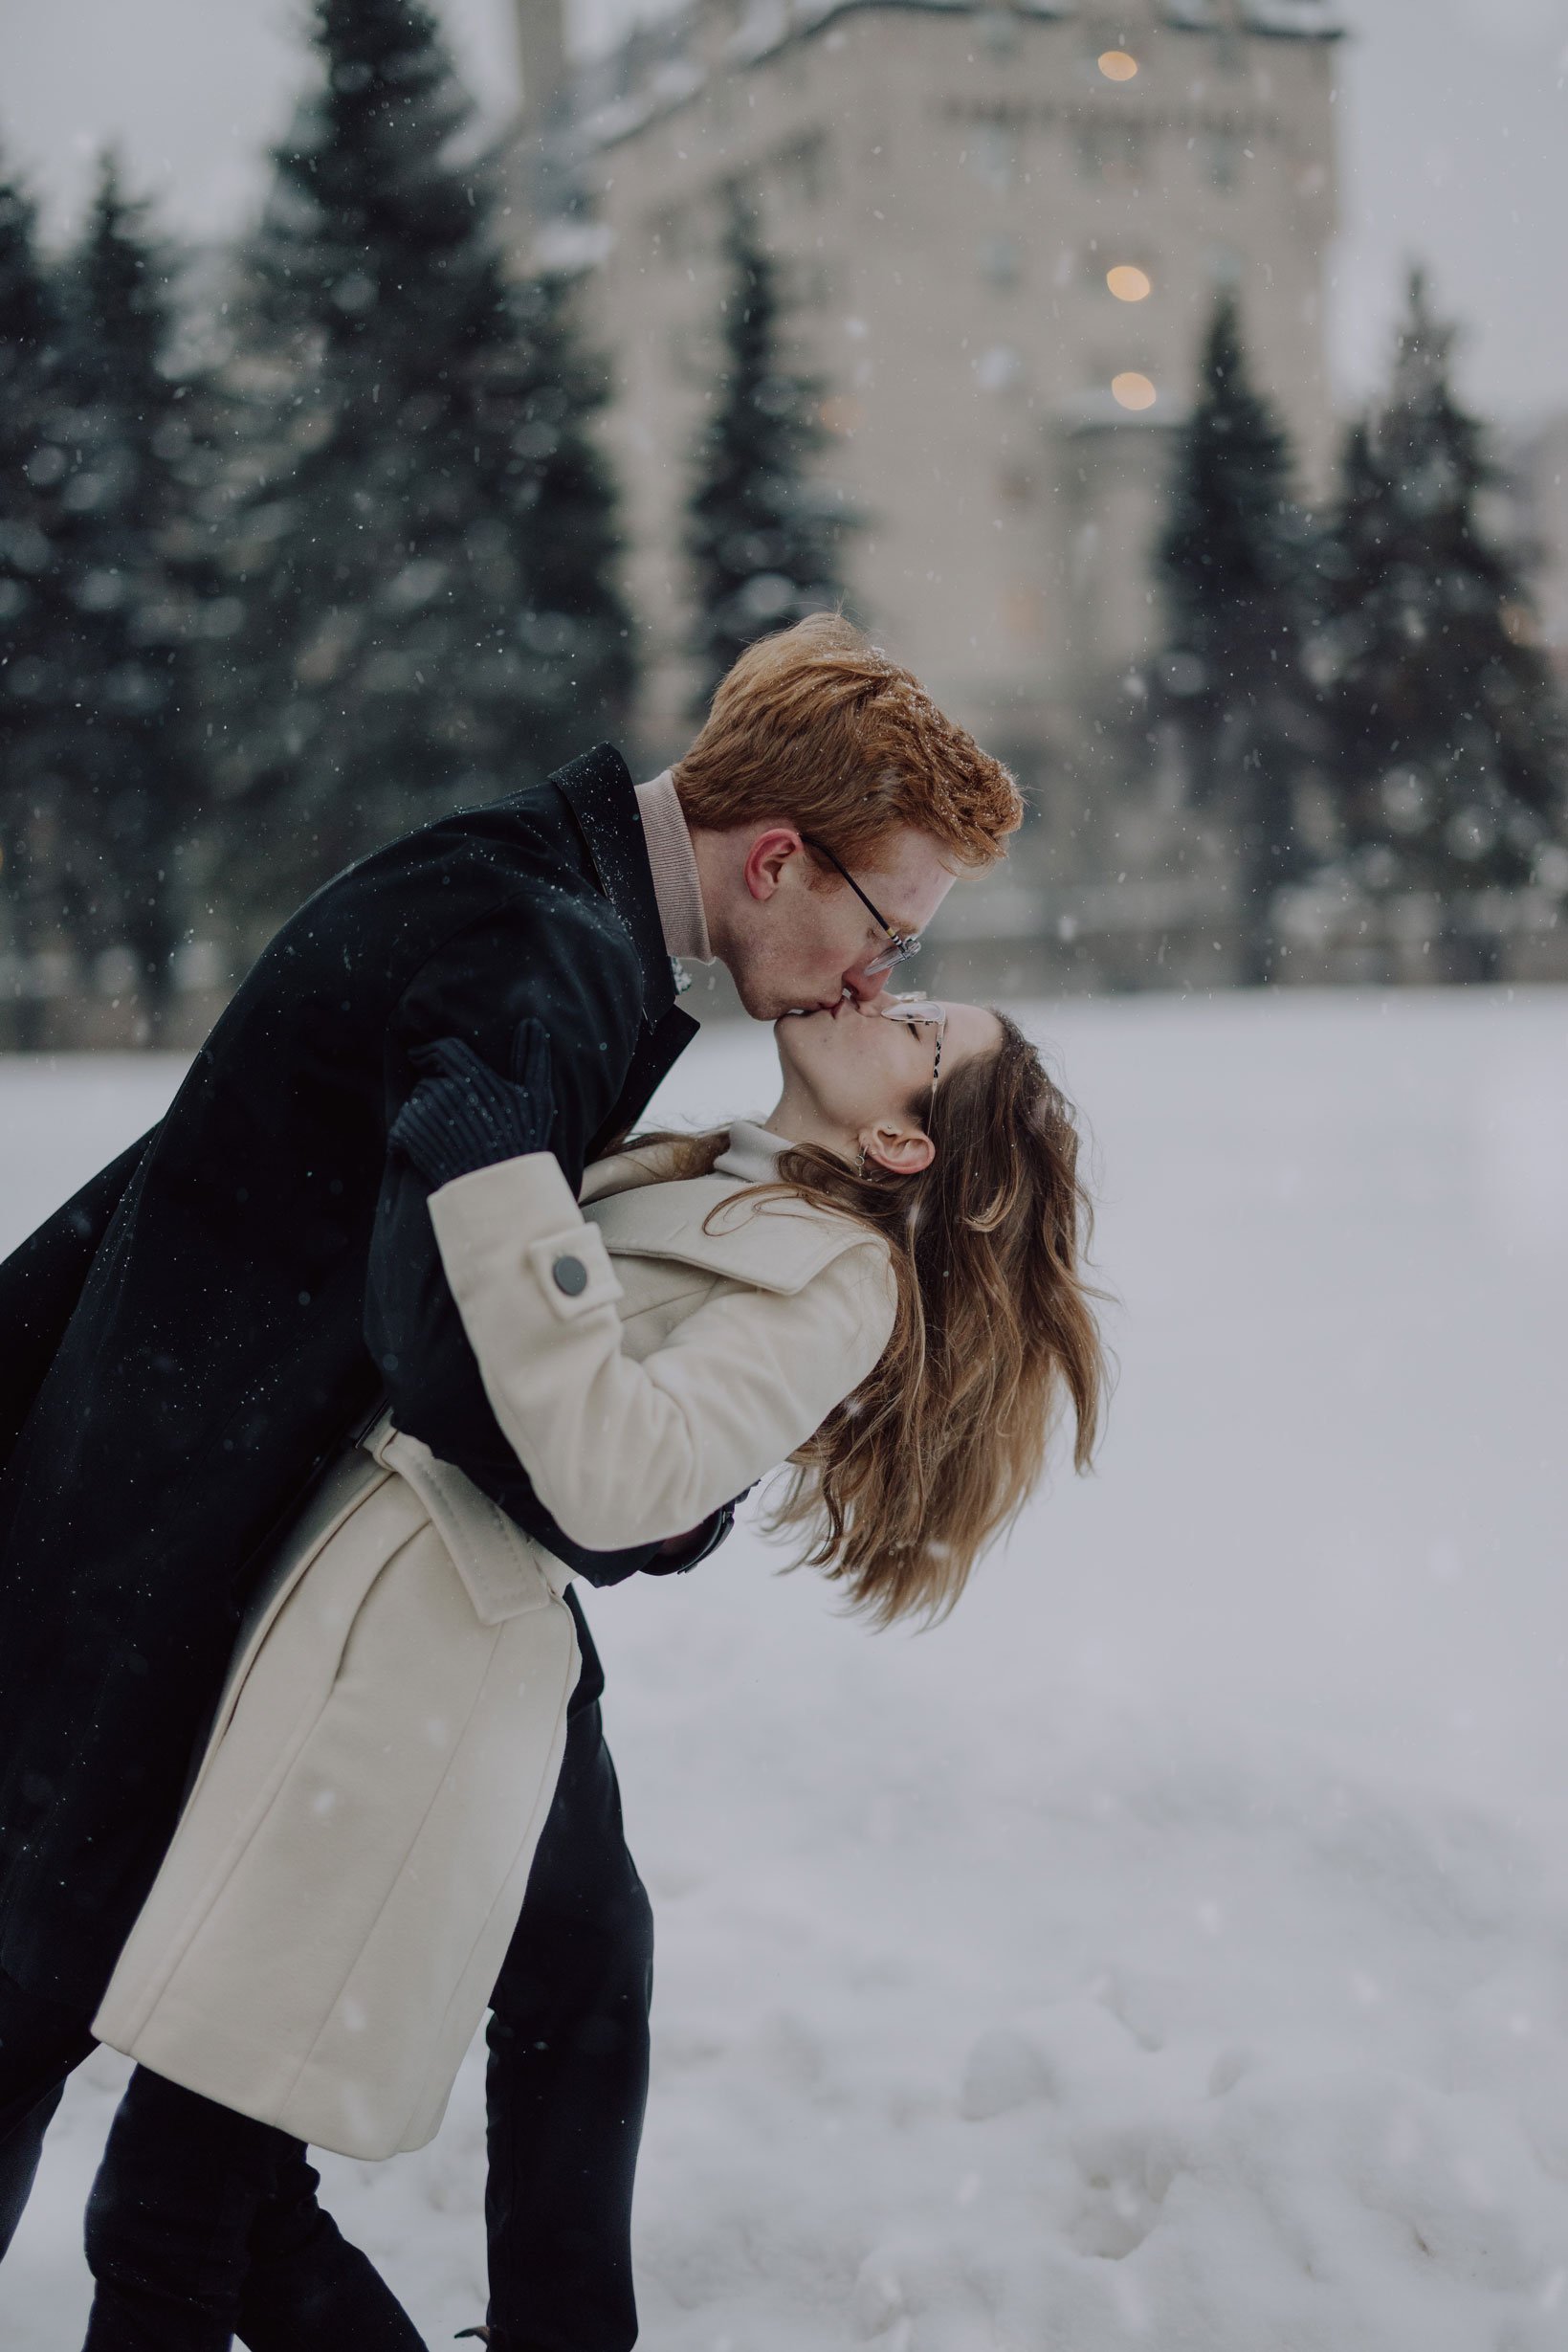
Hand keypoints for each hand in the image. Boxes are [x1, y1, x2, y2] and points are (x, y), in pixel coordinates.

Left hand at [389, 1022, 554, 1190]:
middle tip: (452, 1120)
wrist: (498, 1185)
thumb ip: (532, 1058)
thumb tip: (533, 1022)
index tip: (420, 1055)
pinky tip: (424, 1152)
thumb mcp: (536, 1098)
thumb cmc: (521, 1142)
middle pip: (430, 1080)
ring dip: (422, 1116)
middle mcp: (446, 1090)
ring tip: (446, 1140)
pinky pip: (399, 1130)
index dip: (431, 1052)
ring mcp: (426, 1113)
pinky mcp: (409, 1136)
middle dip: (435, 1094)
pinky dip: (404, 1140)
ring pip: (415, 1104)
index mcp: (474, 1077)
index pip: (445, 1051)